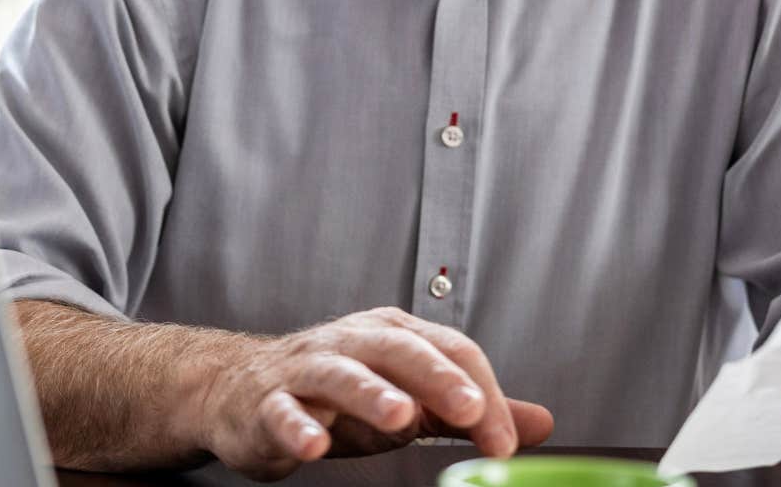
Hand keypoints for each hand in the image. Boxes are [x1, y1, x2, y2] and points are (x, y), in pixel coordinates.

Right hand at [184, 305, 553, 480]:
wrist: (241, 392)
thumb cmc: (333, 396)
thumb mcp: (410, 399)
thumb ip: (469, 410)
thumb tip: (539, 423)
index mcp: (393, 335)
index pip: (449, 351)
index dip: (482, 394)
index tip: (504, 442)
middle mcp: (352, 343)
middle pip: (400, 350)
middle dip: (438, 378)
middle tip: (469, 410)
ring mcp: (306, 370)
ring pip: (340, 373)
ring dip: (372, 393)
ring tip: (401, 417)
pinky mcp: (267, 403)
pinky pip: (282, 411)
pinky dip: (299, 426)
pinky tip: (316, 444)